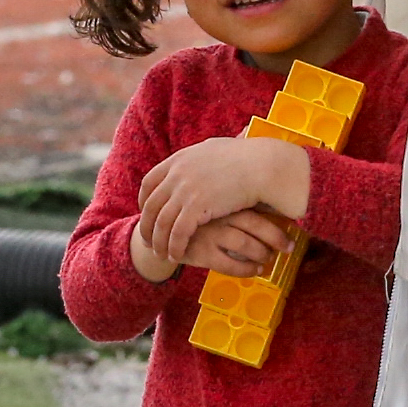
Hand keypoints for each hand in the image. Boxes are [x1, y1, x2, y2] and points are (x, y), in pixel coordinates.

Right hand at [129, 206, 295, 282]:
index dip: (276, 220)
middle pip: (254, 224)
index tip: (292, 231)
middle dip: (276, 238)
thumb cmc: (197, 217)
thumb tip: (273, 198)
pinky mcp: (201, 252)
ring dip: (262, 254)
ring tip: (268, 259)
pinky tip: (254, 270)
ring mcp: (209, 233)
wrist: (162, 232)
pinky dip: (247, 269)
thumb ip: (235, 199)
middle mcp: (218, 213)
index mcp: (223, 198)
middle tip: (287, 247)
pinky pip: (230, 264)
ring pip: (245, 244)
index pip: (256, 206)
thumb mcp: (211, 200)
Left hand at [137, 135, 308, 263]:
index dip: (144, 202)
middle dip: (147, 226)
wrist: (262, 165)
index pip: (149, 183)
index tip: (147, 214)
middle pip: (151, 206)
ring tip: (161, 255)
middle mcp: (177, 174)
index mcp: (179, 160)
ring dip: (159, 242)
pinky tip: (176, 256)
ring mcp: (185, 190)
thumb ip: (202, 156)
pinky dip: (174, 246)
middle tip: (148, 241)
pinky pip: (178, 232)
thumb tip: (204, 154)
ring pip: (161, 222)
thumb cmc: (248, 159)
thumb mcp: (215, 150)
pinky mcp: (196, 207)